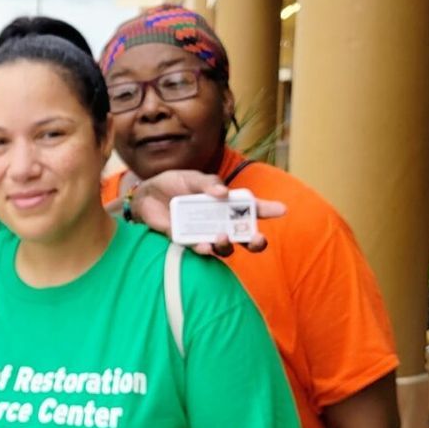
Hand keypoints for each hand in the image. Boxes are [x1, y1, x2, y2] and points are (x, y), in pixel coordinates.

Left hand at [128, 170, 284, 255]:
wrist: (146, 194)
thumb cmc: (175, 184)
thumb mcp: (193, 178)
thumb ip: (207, 183)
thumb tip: (223, 192)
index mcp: (225, 205)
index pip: (251, 209)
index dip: (267, 210)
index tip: (282, 210)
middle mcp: (218, 222)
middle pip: (244, 238)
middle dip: (255, 241)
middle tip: (258, 238)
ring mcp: (203, 233)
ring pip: (223, 248)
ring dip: (227, 245)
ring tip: (222, 236)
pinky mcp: (184, 241)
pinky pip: (197, 249)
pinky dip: (202, 248)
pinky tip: (203, 245)